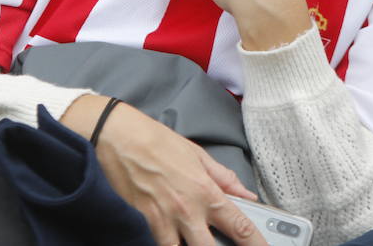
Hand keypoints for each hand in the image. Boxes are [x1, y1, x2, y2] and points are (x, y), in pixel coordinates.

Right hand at [63, 96, 266, 245]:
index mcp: (205, 191)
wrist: (118, 138)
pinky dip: (165, 243)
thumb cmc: (156, 141)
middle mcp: (187, 211)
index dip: (255, 242)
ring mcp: (163, 221)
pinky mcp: (141, 225)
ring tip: (191, 238)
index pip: (239, 225)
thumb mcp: (197, 154)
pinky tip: (171, 237)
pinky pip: (158, 245)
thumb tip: (245, 193)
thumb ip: (224, 177)